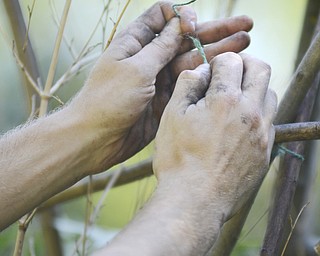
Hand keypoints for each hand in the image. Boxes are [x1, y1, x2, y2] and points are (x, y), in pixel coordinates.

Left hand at [70, 1, 252, 173]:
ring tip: (246, 43)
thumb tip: (180, 22)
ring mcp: (160, 79)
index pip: (163, 16)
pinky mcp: (167, 98)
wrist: (97, 138)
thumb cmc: (108, 100)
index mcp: (136, 42)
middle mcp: (150, 58)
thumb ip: (161, 46)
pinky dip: (207, 76)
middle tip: (246, 26)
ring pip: (193, 61)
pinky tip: (227, 71)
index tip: (195, 25)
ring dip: (218, 52)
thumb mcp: (136, 67)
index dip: (182, 15)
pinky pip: (190, 83)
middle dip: (215, 31)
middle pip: (186, 38)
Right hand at [153, 52, 276, 219]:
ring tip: (234, 100)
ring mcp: (262, 133)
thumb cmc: (178, 159)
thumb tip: (201, 71)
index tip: (209, 72)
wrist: (195, 201)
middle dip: (245, 64)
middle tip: (229, 73)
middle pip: (261, 69)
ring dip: (254, 89)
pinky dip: (257, 113)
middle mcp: (250, 113)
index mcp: (225, 100)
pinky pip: (270, 121)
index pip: (231, 61)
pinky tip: (238, 125)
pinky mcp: (265, 151)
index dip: (217, 61)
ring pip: (270, 94)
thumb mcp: (172, 116)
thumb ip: (187, 85)